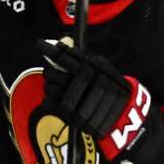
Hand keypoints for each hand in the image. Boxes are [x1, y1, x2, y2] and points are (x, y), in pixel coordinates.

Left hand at [39, 39, 163, 163]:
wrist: (124, 115)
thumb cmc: (110, 87)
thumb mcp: (103, 69)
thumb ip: (82, 58)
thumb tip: (60, 44)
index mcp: (97, 69)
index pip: (66, 57)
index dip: (50, 50)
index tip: (39, 44)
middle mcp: (90, 84)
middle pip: (55, 73)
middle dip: (50, 71)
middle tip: (50, 71)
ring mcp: (84, 101)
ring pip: (51, 89)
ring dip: (49, 86)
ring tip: (55, 86)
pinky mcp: (76, 119)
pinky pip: (50, 104)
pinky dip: (49, 100)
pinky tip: (54, 98)